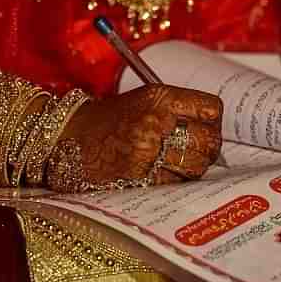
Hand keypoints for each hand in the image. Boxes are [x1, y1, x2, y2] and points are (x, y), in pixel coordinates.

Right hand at [48, 85, 222, 191]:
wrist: (67, 138)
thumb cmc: (108, 120)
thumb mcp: (144, 100)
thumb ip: (178, 110)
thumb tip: (213, 128)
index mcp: (159, 98)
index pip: (210, 109)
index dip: (213, 121)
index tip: (208, 126)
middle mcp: (155, 122)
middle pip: (209, 140)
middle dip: (209, 148)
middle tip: (200, 150)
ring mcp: (146, 151)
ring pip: (196, 166)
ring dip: (194, 167)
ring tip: (180, 162)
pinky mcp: (139, 177)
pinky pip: (175, 183)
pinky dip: (175, 181)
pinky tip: (163, 172)